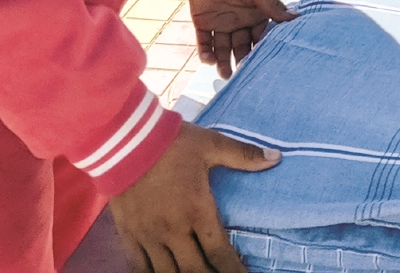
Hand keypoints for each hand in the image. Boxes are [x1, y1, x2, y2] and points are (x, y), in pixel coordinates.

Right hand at [109, 119, 279, 272]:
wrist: (124, 139)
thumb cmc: (171, 142)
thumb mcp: (210, 144)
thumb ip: (243, 155)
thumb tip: (276, 158)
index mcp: (197, 211)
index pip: (220, 253)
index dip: (234, 271)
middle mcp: (173, 230)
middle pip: (194, 271)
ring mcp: (149, 236)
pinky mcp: (129, 234)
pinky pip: (139, 267)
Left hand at [191, 0, 293, 78]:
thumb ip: (274, 6)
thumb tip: (297, 18)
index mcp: (255, 16)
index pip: (259, 38)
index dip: (260, 51)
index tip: (263, 65)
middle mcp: (239, 23)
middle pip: (241, 47)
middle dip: (241, 61)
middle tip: (242, 75)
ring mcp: (221, 24)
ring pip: (222, 49)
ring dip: (223, 62)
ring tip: (225, 75)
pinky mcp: (203, 23)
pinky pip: (204, 42)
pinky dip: (205, 53)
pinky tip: (208, 60)